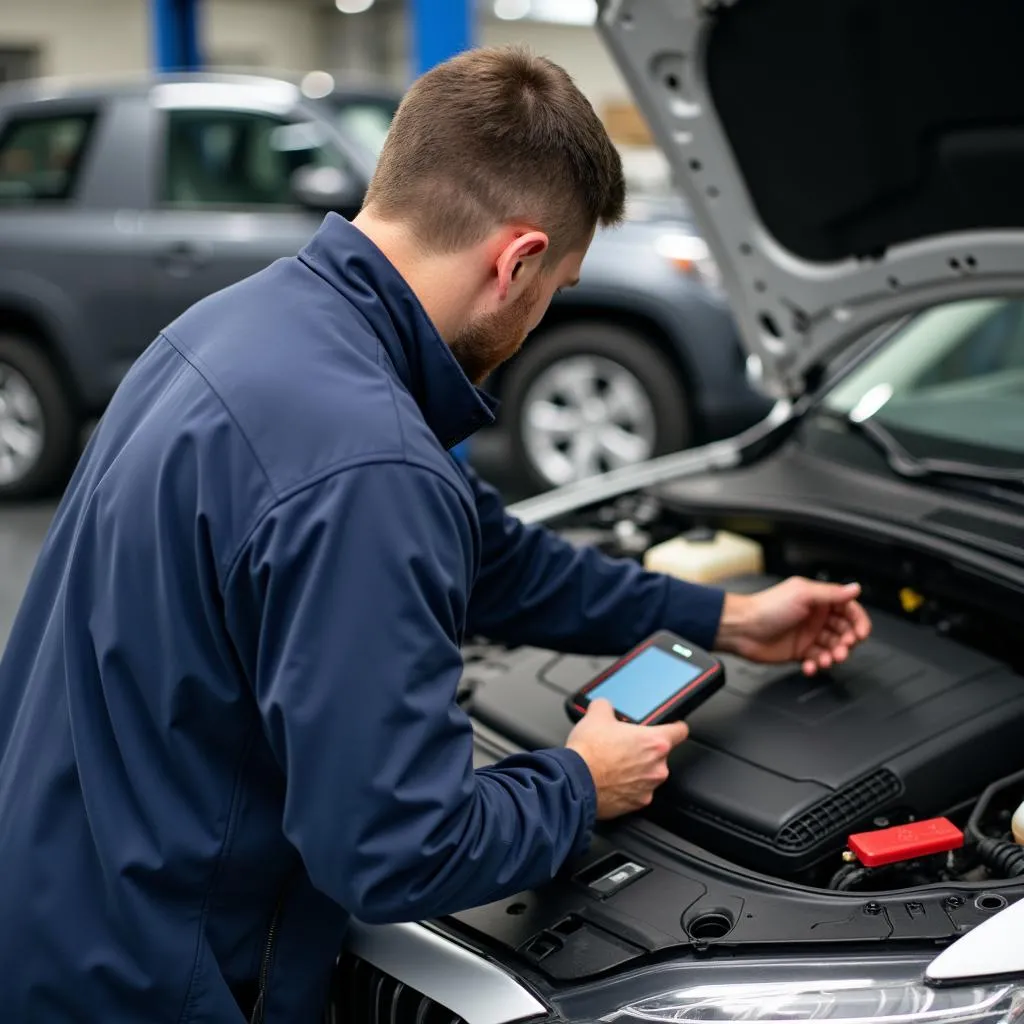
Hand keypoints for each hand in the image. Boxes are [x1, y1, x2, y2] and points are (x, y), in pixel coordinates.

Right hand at [565, 699, 688, 819]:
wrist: (574, 782)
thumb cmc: (589, 753)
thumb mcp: (595, 715)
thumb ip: (606, 706)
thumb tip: (604, 706)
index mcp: (655, 742)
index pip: (680, 731)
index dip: (675, 726)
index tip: (672, 728)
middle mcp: (657, 767)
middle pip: (660, 755)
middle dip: (644, 751)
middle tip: (624, 747)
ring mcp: (648, 788)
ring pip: (648, 775)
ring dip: (636, 770)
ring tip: (613, 764)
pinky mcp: (636, 804)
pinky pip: (636, 792)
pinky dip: (626, 787)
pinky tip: (610, 780)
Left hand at [715, 577, 871, 675]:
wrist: (742, 629)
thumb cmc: (766, 608)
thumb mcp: (802, 594)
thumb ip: (831, 593)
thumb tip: (854, 589)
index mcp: (818, 599)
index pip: (848, 609)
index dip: (858, 621)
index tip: (862, 633)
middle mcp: (815, 617)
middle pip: (844, 631)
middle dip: (848, 641)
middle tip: (843, 648)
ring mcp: (808, 635)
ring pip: (833, 647)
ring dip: (834, 655)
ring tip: (828, 659)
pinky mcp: (799, 652)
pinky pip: (817, 660)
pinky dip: (817, 665)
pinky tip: (811, 665)